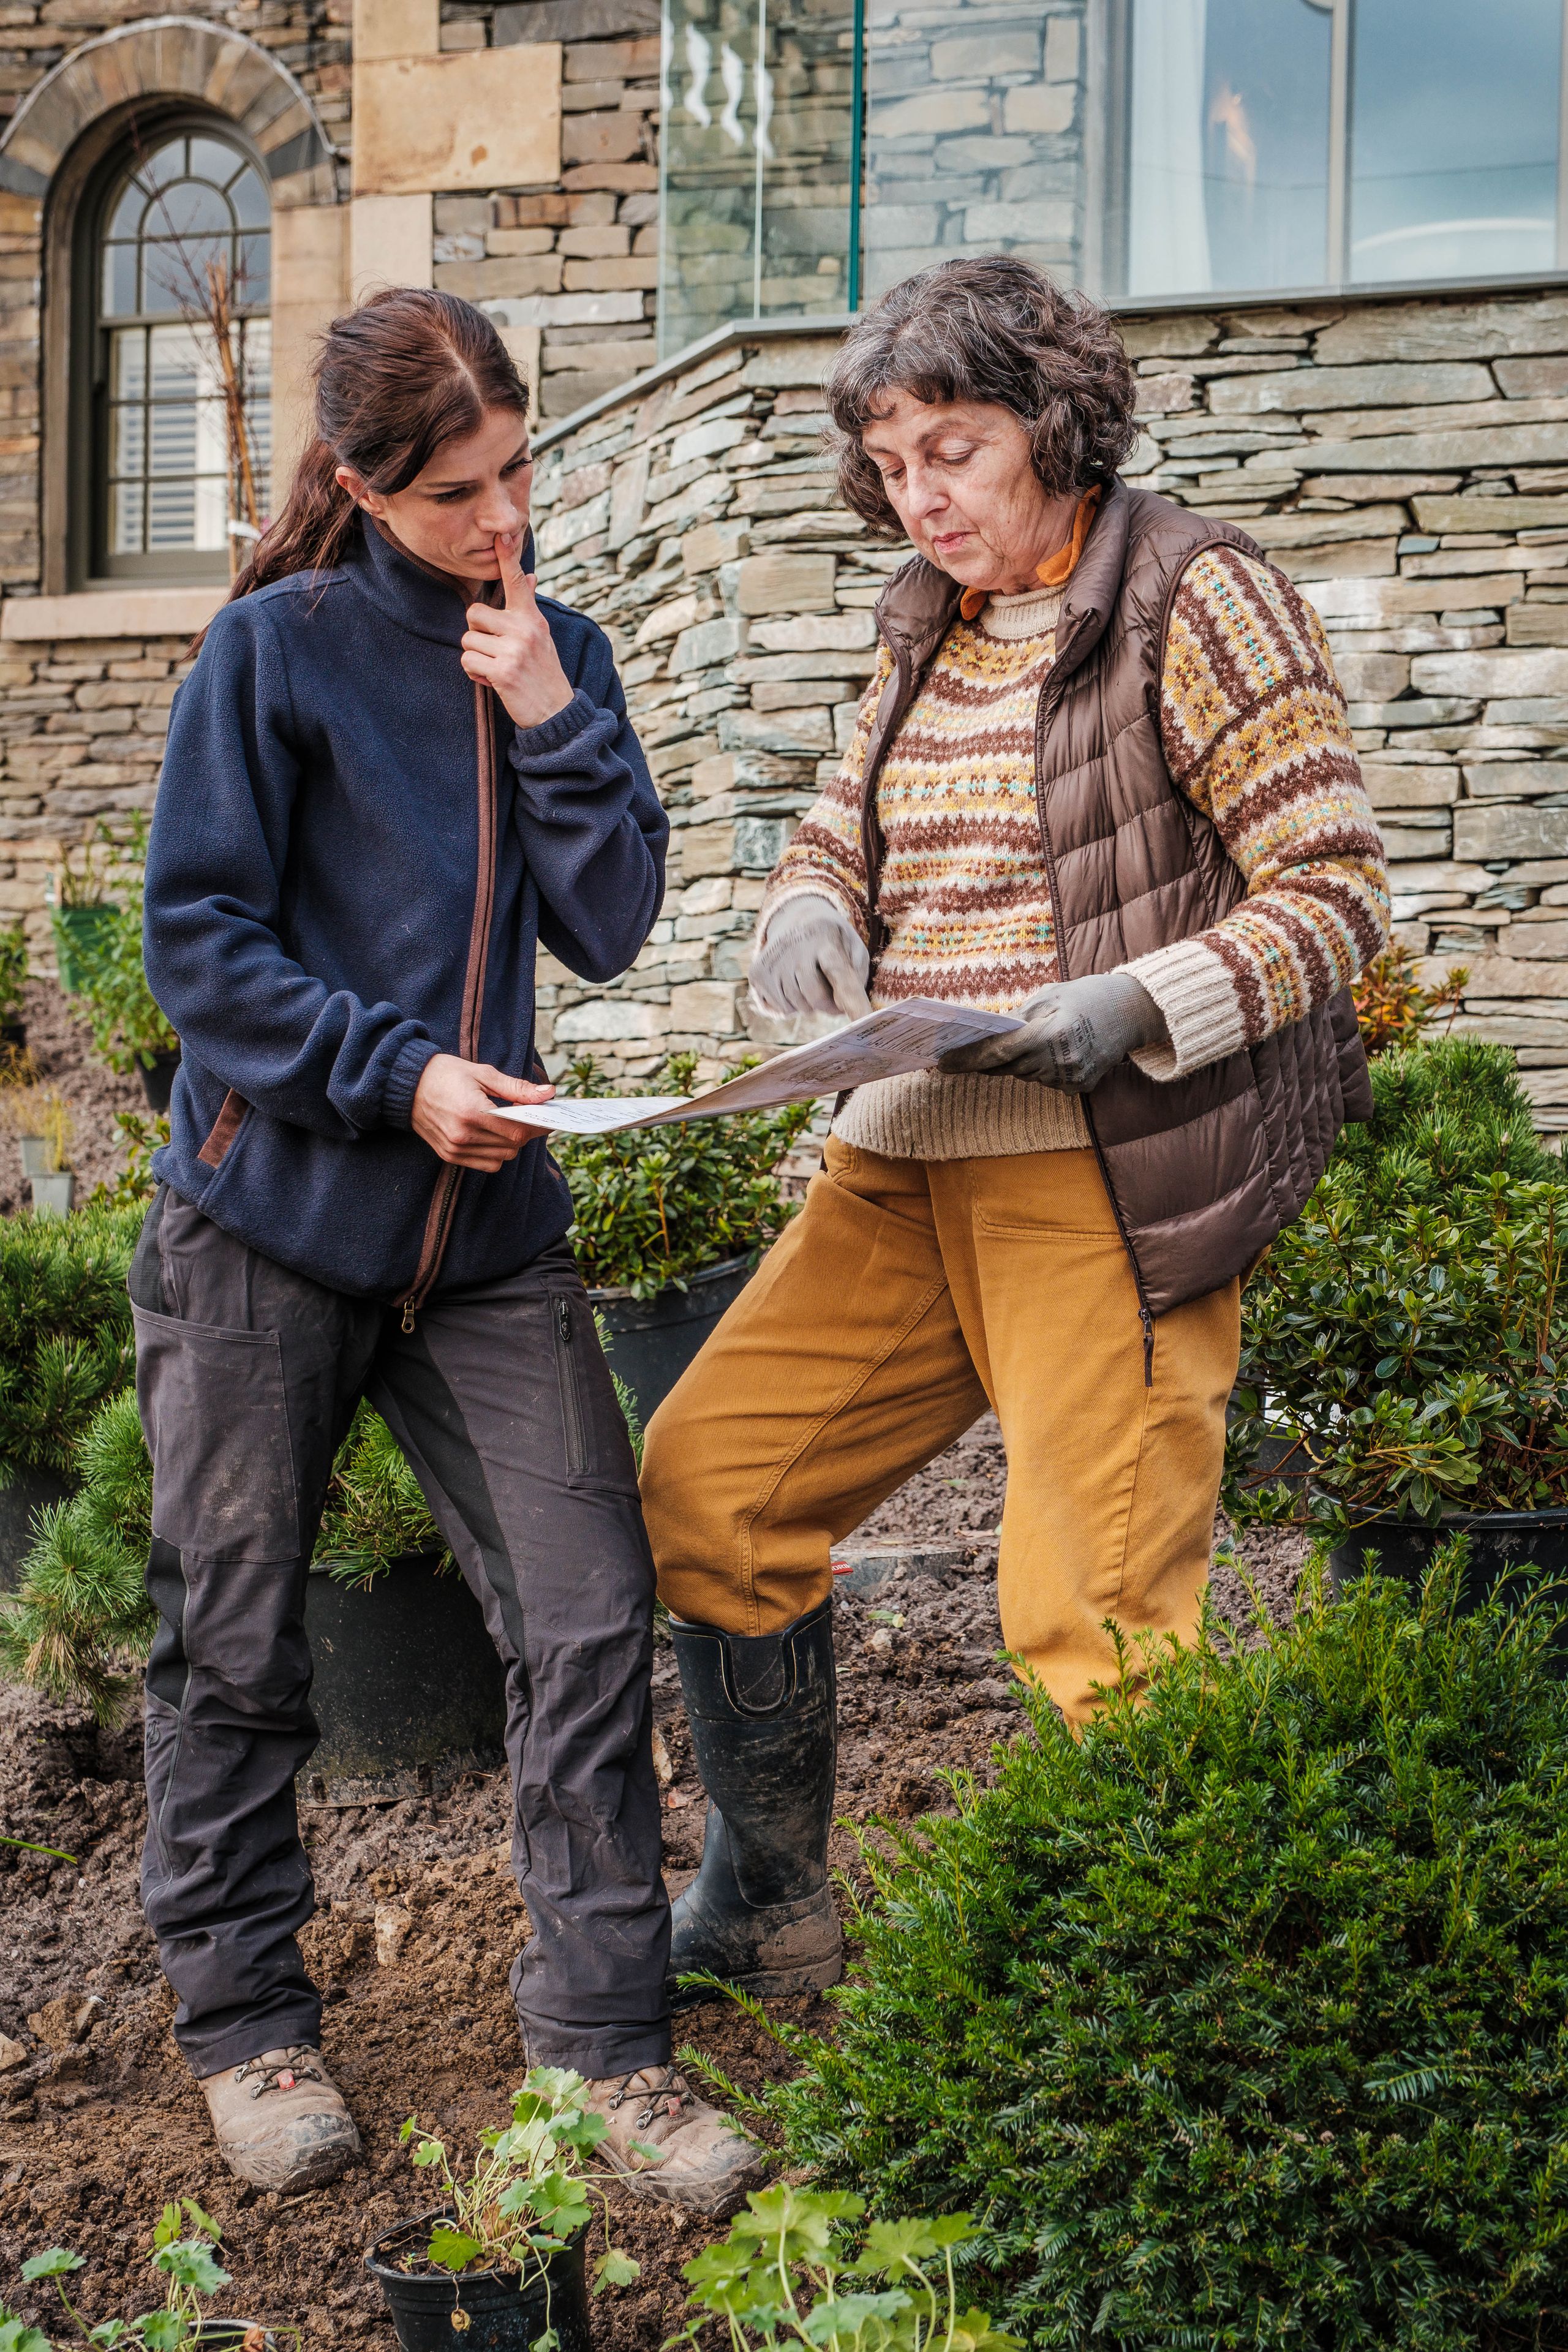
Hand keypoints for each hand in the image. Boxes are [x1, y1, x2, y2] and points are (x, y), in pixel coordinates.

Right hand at [411, 1054, 554, 1170]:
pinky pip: (487, 1164)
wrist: (407, 1085)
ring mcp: (454, 1149)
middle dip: (525, 1131)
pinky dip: (496, 1153)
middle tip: (524, 1114)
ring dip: (510, 1143)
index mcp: (471, 1112)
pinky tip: (491, 1135)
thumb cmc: (446, 1074)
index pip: (516, 1131)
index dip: (536, 1125)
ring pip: (502, 1158)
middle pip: (512, 1146)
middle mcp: (462, 1135)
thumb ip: (517, 1088)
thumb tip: (548, 1094)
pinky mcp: (450, 1156)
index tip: (546, 1116)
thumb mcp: (483, 1074)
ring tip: (504, 1122)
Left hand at [460, 533, 574, 729]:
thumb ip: (529, 606)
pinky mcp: (503, 671)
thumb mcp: (541, 634)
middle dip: (477, 634)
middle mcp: (524, 629)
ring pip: (467, 640)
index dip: (507, 558)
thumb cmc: (543, 670)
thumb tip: (531, 575)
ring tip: (496, 667)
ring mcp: (514, 650)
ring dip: (476, 657)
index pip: (517, 581)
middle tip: (494, 649)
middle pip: (474, 614)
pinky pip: (468, 661)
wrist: (557, 712)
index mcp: (531, 617)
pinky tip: (492, 679)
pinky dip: (475, 674)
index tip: (502, 534)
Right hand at [748, 893, 871, 1018]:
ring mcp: (773, 959)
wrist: (795, 920)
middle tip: (834, 998)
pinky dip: (792, 1005)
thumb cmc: (832, 942)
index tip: (864, 1020)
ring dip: (810, 1004)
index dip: (853, 1002)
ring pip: (797, 1006)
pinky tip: (793, 985)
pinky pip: (781, 1008)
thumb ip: (857, 977)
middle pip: (816, 997)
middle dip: (829, 1005)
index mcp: (826, 939)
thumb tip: (848, 1008)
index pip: (841, 976)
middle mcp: (796, 947)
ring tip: (811, 983)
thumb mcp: (853, 949)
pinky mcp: (757, 973)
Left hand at [938, 971, 1167, 1092]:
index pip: (997, 1052)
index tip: (942, 1063)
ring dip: (1021, 1062)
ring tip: (1040, 1040)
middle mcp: (1060, 1060)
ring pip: (1027, 1076)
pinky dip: (1043, 1068)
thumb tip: (983, 1038)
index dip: (966, 1059)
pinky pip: (1046, 1082)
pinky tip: (1058, 1052)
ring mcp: (1072, 1077)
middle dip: (994, 1058)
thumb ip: (1015, 1020)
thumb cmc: (1084, 996)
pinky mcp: (1080, 1087)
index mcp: (1050, 1032)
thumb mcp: (1047, 998)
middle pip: (1009, 1068)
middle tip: (983, 1046)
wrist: (1131, 1010)